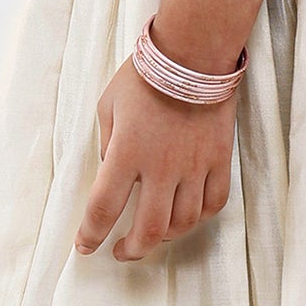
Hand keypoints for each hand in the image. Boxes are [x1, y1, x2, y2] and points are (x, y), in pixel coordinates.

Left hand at [73, 54, 237, 261]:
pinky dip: (198, 218)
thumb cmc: (144, 75)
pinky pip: (213, 203)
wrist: (194, 53)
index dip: (91, 234)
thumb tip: (112, 173)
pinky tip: (186, 217)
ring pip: (183, 222)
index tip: (85, 246)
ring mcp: (195, 166)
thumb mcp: (109, 106)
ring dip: (165, 237)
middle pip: (149, 229)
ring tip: (153, 235)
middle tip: (121, 251)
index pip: (104, 208)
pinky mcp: (220, 160)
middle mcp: (162, 167)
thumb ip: (108, 145)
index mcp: (126, 153)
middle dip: (132, 249)